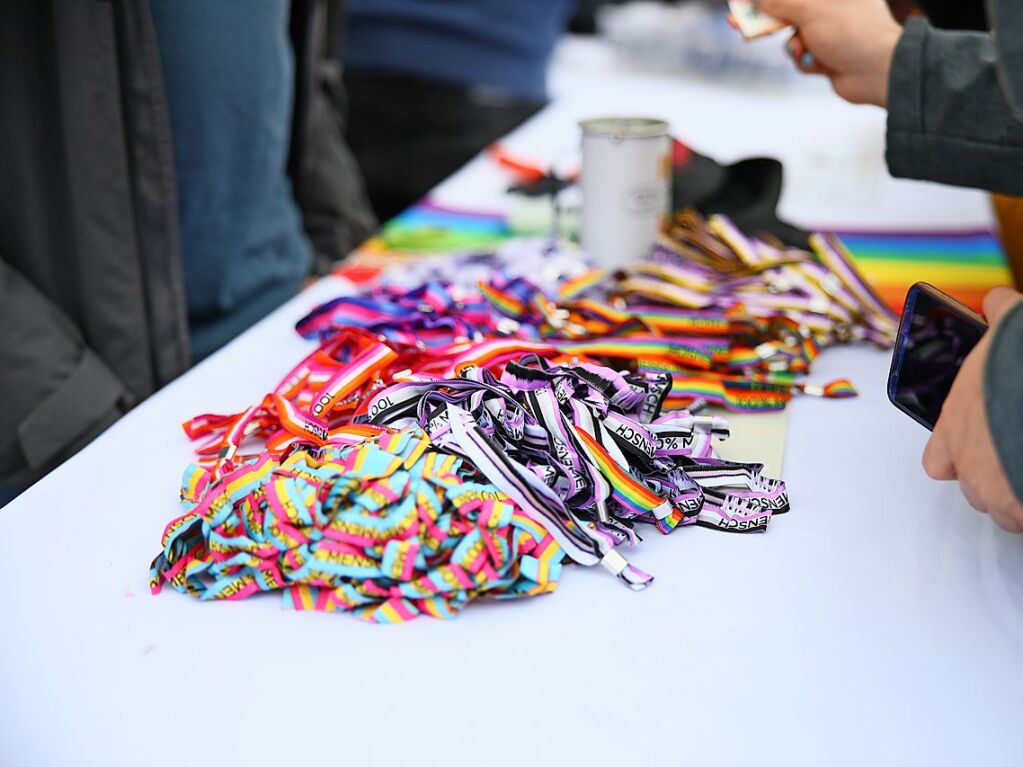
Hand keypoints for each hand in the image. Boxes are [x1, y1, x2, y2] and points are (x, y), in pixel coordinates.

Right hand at [753, 0, 902, 106]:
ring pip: (791, 35)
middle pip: (787, 9)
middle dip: (767, 21)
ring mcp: (829, 30)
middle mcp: (832, 5)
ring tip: (805, 50)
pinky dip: (805, 61)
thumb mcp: (809, 9)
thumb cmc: (852, 32)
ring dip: (793, 46)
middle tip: (738, 25)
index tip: (741, 3)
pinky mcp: (827, 53)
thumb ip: (778, 2)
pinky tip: (820, 64)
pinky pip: (801, 55)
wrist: (878, 71)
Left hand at [923, 287, 1022, 532]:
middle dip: (998, 478)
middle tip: (1020, 457)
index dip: (956, 457)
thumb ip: (998, 313)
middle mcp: (971, 468)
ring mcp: (1000, 495)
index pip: (937, 461)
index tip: (977, 448)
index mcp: (956, 429)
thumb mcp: (1009, 329)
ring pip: (1007, 509)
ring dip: (1020, 497)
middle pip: (977, 490)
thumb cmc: (1018, 366)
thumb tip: (996, 301)